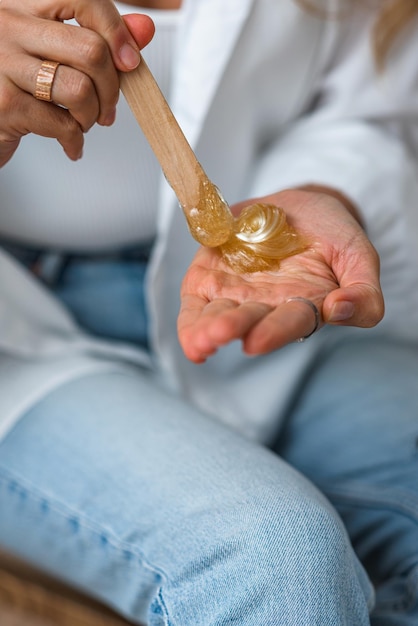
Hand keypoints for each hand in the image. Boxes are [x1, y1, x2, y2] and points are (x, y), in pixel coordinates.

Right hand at [0, 0, 154, 165]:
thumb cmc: (19, 83)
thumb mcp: (55, 51)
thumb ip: (99, 36)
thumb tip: (144, 28)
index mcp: (24, 3)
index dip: (116, 31)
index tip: (128, 61)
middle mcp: (9, 24)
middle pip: (91, 50)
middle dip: (110, 89)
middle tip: (106, 108)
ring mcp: (3, 62)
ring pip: (80, 90)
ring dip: (92, 116)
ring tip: (83, 122)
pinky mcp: (5, 104)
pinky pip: (62, 124)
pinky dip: (74, 139)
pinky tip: (70, 142)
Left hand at [178, 188, 383, 362]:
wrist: (296, 208)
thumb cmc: (331, 234)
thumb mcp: (359, 255)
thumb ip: (364, 290)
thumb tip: (340, 309)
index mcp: (304, 306)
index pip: (289, 323)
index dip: (274, 332)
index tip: (255, 341)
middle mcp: (266, 307)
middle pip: (247, 322)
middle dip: (232, 329)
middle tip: (218, 336)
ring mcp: (235, 294)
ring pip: (217, 318)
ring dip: (205, 330)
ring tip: (199, 341)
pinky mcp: (210, 279)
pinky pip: (196, 303)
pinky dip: (190, 320)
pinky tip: (189, 338)